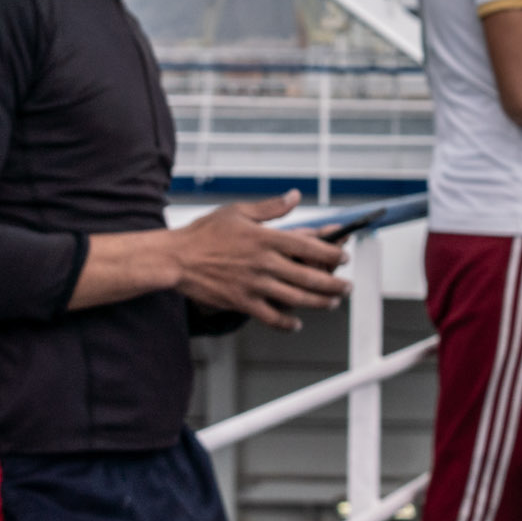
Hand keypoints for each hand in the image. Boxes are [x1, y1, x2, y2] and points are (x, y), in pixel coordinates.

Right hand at [170, 192, 349, 330]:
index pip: (311, 247)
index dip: (333, 253)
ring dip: (320, 302)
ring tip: (332, 302)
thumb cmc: (204, 233)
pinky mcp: (242, 302)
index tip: (344, 256)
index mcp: (267, 238)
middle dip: (335, 283)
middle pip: (310, 276)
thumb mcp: (238, 212)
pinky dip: (287, 323)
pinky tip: (297, 323)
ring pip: (297, 298)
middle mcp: (265, 262)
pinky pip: (271, 317)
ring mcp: (255, 284)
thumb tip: (295, 197)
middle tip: (346, 286)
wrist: (175, 259)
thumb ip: (271, 208)